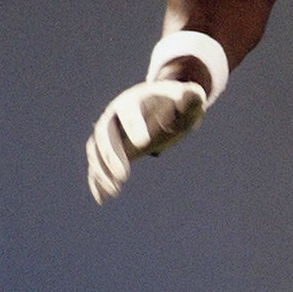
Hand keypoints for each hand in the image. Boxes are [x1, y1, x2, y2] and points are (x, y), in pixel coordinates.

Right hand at [86, 79, 206, 203]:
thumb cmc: (177, 104)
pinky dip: (97, 180)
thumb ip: (191, 98)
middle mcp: (114, 115)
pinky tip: (102, 198)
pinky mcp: (108, 149)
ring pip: (96, 150)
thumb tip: (196, 93)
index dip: (135, 127)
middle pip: (105, 133)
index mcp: (133, 101)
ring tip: (115, 191)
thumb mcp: (187, 101)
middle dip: (112, 155)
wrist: (163, 107)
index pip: (130, 113)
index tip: (144, 143)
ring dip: (102, 171)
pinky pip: (96, 163)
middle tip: (124, 177)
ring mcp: (109, 132)